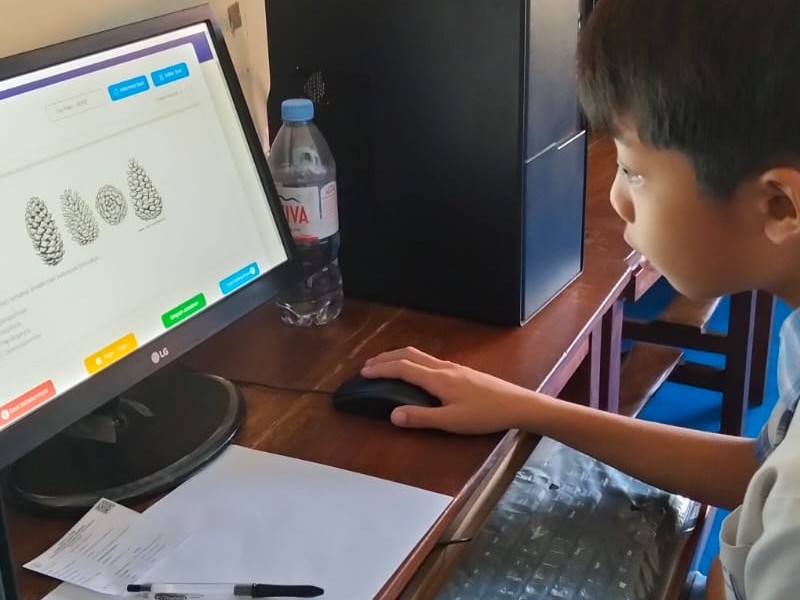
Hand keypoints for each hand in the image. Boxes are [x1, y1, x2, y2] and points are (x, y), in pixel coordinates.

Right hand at [360, 346, 536, 433]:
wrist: (516, 404)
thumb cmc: (484, 414)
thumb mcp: (451, 421)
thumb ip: (421, 418)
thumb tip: (392, 414)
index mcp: (437, 378)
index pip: (402, 368)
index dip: (381, 369)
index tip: (363, 373)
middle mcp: (443, 367)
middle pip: (408, 355)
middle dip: (386, 358)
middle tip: (368, 366)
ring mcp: (453, 367)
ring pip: (420, 355)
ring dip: (399, 357)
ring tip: (386, 365)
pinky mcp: (461, 371)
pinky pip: (429, 360)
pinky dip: (413, 361)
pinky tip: (416, 372)